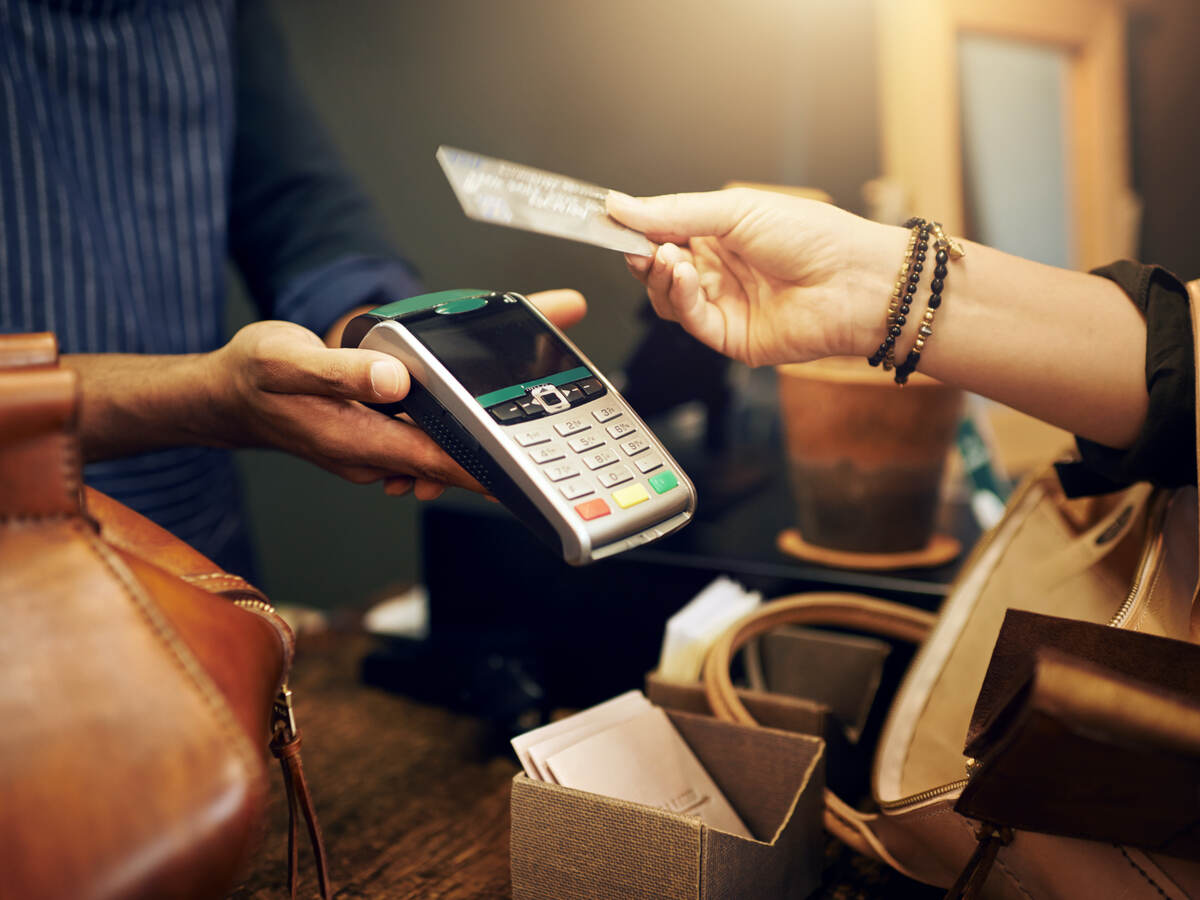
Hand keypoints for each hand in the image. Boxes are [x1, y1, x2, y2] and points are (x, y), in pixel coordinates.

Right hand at [205, 289, 586, 500]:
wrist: (227, 395)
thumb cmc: (252, 379)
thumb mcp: (287, 362)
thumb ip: (341, 371)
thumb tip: (394, 381)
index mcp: (360, 442)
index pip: (439, 464)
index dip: (487, 469)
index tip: (531, 471)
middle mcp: (376, 452)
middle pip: (452, 456)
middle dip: (500, 444)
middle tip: (550, 424)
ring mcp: (379, 446)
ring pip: (443, 445)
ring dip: (482, 432)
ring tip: (529, 403)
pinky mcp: (380, 431)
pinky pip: (427, 432)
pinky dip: (455, 419)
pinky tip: (477, 396)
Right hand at [607, 189, 901, 365]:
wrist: (856, 281)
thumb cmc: (815, 237)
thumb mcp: (736, 211)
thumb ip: (674, 212)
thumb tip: (620, 204)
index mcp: (721, 234)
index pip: (663, 233)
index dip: (636, 228)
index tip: (607, 220)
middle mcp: (719, 271)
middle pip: (657, 269)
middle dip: (642, 254)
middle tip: (635, 242)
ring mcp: (724, 305)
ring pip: (666, 298)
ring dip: (659, 276)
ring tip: (668, 257)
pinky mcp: (730, 337)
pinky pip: (689, 320)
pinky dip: (678, 297)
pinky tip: (683, 276)